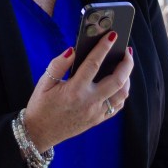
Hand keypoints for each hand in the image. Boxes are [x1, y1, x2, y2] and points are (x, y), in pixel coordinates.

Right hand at [22, 31, 132, 152]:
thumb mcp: (44, 82)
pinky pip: (117, 106)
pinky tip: (119, 83)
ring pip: (122, 94)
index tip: (112, 35)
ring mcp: (96, 112)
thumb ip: (58, 64)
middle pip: (117, 80)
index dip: (103, 47)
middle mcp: (89, 102)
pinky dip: (122, 93)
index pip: (93, 64)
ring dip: (127, 78)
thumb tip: (73, 49)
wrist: (40, 132)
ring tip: (125, 66)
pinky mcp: (98, 120)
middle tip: (127, 51)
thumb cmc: (41, 105)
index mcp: (74, 90)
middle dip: (126, 63)